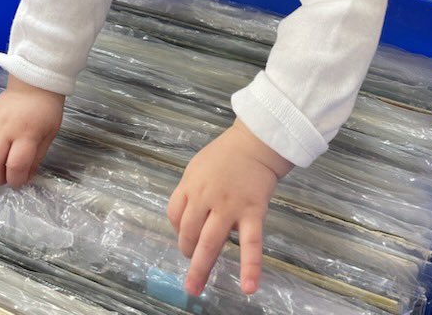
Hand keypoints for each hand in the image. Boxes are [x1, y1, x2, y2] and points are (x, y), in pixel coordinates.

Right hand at [0, 75, 64, 194]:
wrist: (33, 84)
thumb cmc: (47, 110)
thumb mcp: (50, 134)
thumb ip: (37, 157)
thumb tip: (25, 178)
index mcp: (27, 133)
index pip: (16, 165)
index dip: (17, 180)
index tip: (20, 182)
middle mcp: (4, 129)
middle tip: (2, 183)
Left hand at [167, 119, 292, 295]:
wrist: (256, 143)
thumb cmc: (226, 155)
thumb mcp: (197, 166)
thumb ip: (190, 191)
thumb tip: (187, 220)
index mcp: (191, 184)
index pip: (175, 214)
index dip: (177, 230)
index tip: (186, 236)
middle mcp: (206, 197)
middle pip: (188, 232)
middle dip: (187, 254)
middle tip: (188, 275)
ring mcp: (229, 207)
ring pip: (210, 242)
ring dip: (201, 267)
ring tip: (195, 287)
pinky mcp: (252, 213)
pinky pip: (251, 243)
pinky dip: (250, 267)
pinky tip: (249, 287)